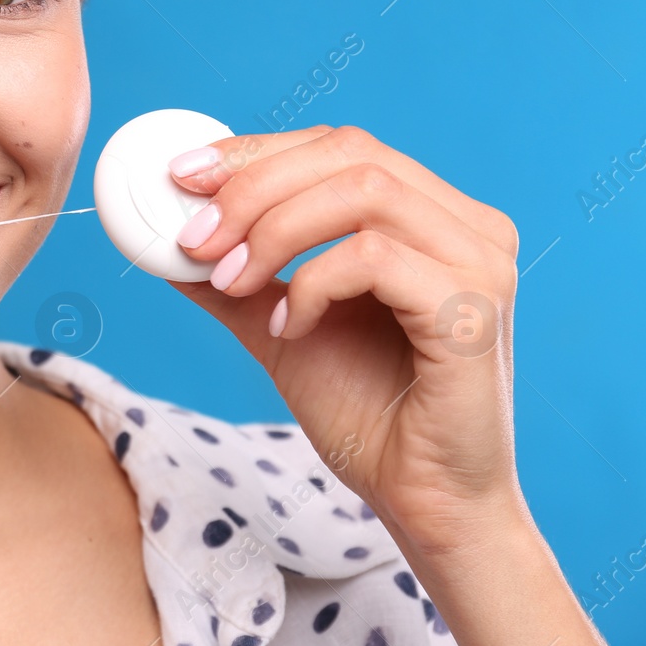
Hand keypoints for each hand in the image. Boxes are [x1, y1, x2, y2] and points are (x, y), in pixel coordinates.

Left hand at [163, 124, 523, 550]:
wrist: (421, 500)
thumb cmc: (365, 412)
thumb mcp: (279, 326)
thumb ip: (236, 276)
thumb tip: (166, 238)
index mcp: (431, 215)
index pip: (339, 146)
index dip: (256, 151)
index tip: (183, 175)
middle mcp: (467, 225)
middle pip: (349, 153)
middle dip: (253, 186)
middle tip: (193, 236)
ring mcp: (479, 262)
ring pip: (363, 190)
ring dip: (274, 229)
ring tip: (230, 281)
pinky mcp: (473, 308)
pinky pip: (375, 258)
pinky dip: (313, 283)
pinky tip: (287, 328)